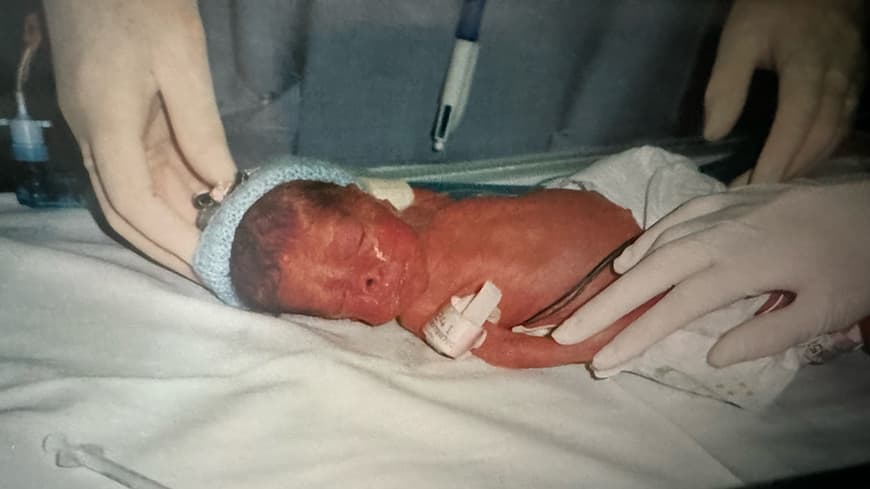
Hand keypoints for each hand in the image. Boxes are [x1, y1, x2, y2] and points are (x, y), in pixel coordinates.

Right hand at [43, 0, 236, 278]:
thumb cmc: (142, 3)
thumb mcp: (181, 63)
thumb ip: (200, 130)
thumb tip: (222, 186)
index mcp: (105, 125)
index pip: (133, 203)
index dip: (171, 239)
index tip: (209, 264)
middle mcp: (92, 136)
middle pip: (124, 210)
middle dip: (166, 246)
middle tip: (211, 275)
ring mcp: (96, 126)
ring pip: (130, 192)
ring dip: (169, 222)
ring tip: (211, 250)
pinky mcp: (108, 115)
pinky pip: (137, 165)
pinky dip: (170, 190)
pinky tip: (203, 205)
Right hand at [551, 180, 869, 369]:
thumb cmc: (852, 262)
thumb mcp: (825, 309)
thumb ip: (768, 333)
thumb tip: (712, 353)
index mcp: (740, 267)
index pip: (673, 308)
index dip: (634, 337)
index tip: (602, 362)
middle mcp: (717, 236)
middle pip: (646, 274)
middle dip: (603, 305)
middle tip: (566, 330)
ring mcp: (718, 213)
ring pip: (654, 243)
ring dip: (620, 275)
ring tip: (593, 302)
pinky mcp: (725, 200)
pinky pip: (672, 218)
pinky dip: (646, 239)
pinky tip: (634, 256)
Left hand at [704, 0, 865, 183]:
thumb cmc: (773, 5)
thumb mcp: (739, 37)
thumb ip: (726, 84)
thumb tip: (714, 134)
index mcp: (809, 68)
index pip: (796, 124)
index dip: (776, 159)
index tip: (752, 188)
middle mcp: (838, 79)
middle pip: (819, 136)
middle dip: (787, 170)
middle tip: (753, 195)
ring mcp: (852, 80)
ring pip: (835, 134)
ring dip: (805, 165)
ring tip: (773, 186)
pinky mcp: (856, 79)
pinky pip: (844, 124)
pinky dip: (823, 149)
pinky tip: (801, 161)